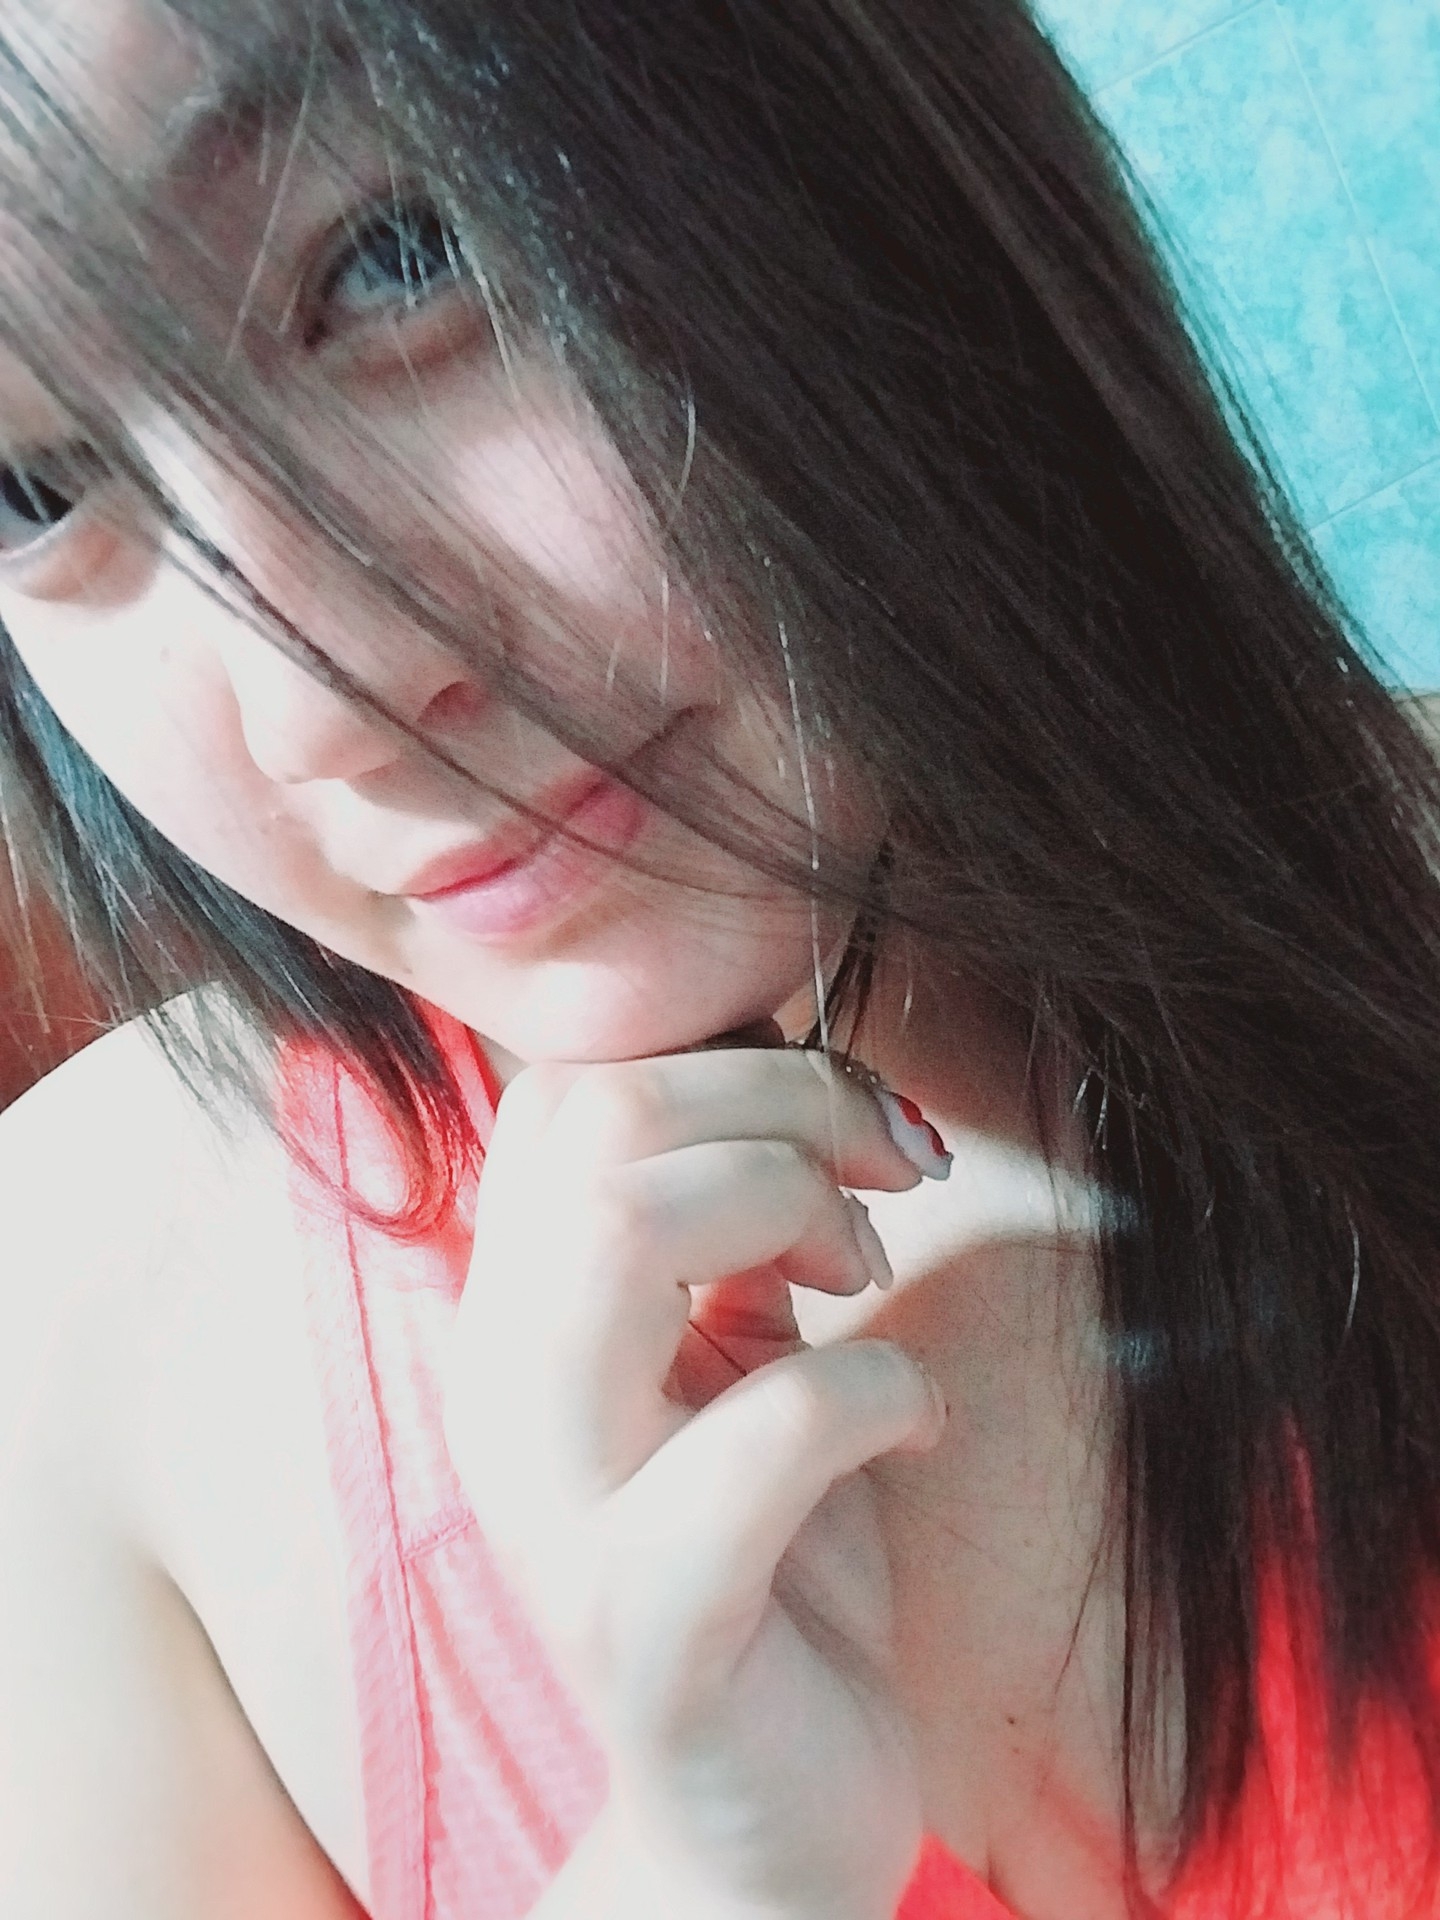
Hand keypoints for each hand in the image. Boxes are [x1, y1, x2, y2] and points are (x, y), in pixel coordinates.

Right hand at [442, 1045, 947, 1919]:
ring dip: (798, 1209)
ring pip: (624, 1229)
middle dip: (784, 1106)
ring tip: (865, 1277)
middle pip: (599, 1123)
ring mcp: (557, 1503)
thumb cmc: (771, 1571)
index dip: (731, 1060)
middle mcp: (500, 1388)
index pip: (565, 1088)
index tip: (857, 1115)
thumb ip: (733, 1240)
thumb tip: (797, 1086)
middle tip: (886, 1178)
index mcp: (518, 1314)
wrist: (749, 1828)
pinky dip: (885, 1387)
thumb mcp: (740, 1369)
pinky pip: (771, 1426)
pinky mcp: (646, 1618)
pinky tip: (920, 1423)